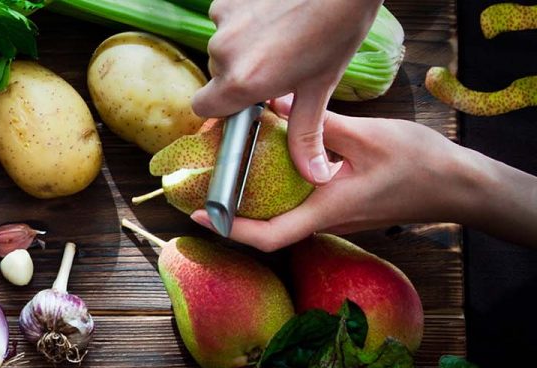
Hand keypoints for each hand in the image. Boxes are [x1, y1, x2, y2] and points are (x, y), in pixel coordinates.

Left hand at [189, 97, 528, 250]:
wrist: (457, 185)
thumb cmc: (419, 164)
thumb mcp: (366, 136)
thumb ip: (318, 125)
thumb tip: (275, 107)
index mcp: (326, 212)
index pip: (268, 237)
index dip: (230, 230)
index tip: (200, 215)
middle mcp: (324, 221)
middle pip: (266, 227)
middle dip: (232, 210)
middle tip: (203, 184)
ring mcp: (332, 217)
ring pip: (281, 214)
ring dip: (254, 197)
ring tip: (227, 170)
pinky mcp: (338, 207)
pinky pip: (298, 204)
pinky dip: (277, 188)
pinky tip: (267, 162)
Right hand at [192, 0, 382, 183]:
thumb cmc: (337, 29)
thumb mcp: (320, 87)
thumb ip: (306, 136)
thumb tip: (315, 177)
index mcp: (243, 82)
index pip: (204, 108)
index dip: (222, 107)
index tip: (244, 102)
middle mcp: (225, 53)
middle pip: (217, 76)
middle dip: (240, 74)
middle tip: (276, 65)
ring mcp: (223, 22)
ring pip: (223, 46)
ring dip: (243, 46)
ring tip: (279, 36)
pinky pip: (226, 18)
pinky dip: (243, 20)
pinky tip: (272, 15)